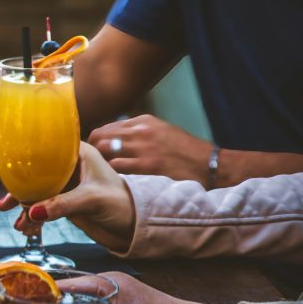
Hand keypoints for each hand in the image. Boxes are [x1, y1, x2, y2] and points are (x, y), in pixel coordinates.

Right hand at [0, 142, 135, 251]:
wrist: (134, 227)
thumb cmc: (123, 203)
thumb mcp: (92, 200)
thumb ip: (62, 204)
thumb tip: (33, 212)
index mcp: (77, 154)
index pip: (46, 148)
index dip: (25, 156)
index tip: (8, 168)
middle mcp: (68, 167)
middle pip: (35, 173)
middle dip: (19, 190)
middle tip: (5, 204)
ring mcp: (65, 185)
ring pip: (36, 192)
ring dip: (24, 208)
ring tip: (20, 225)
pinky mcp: (64, 202)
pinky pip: (42, 207)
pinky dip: (33, 218)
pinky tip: (27, 229)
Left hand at [88, 114, 213, 186]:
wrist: (212, 165)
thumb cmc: (185, 152)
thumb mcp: (162, 132)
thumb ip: (138, 133)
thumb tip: (113, 139)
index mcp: (144, 121)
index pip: (105, 129)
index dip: (94, 143)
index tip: (92, 156)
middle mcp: (141, 131)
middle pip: (100, 138)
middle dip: (91, 153)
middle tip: (90, 168)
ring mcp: (144, 148)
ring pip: (104, 152)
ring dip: (99, 165)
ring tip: (99, 176)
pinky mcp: (148, 166)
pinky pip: (117, 168)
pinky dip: (110, 175)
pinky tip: (111, 182)